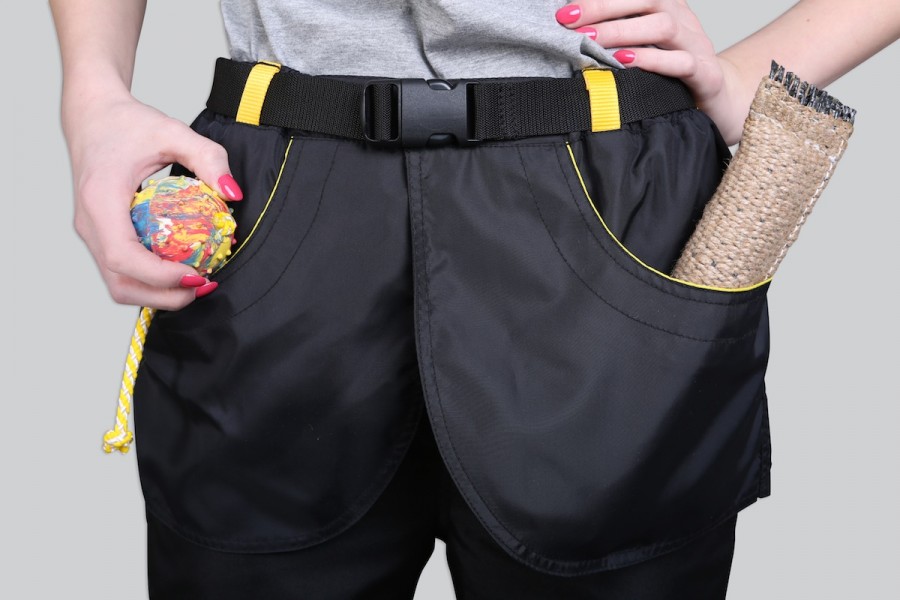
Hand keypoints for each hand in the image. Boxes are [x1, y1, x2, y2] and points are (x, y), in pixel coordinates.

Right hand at [62, 89, 240, 308]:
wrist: (92, 115)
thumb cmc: (129, 123)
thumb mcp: (174, 132)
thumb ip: (209, 158)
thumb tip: (234, 194)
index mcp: (100, 200)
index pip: (123, 257)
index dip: (160, 277)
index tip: (196, 273)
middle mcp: (90, 224)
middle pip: (120, 284)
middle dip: (164, 296)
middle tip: (204, 284)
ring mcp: (92, 233)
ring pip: (119, 285)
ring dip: (158, 294)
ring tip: (196, 281)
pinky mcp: (100, 236)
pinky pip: (122, 272)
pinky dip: (151, 281)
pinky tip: (181, 268)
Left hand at [555, 1, 743, 141]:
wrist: (718, 100)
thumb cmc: (670, 73)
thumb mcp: (642, 47)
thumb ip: (616, 35)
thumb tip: (572, 33)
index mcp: (666, 7)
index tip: (565, 10)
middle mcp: (682, 20)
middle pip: (647, 0)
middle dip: (604, 8)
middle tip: (569, 22)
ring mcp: (696, 44)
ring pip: (662, 26)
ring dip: (622, 31)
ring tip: (591, 40)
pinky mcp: (705, 74)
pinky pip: (681, 62)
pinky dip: (652, 60)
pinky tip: (625, 61)